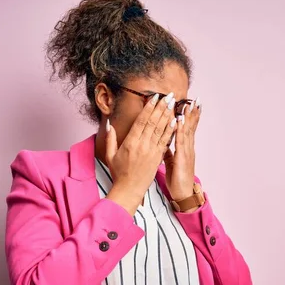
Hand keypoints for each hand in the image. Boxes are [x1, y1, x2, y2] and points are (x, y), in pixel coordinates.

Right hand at [104, 92, 177, 212]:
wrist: (129, 189)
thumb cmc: (119, 173)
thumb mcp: (110, 155)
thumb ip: (111, 138)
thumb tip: (109, 124)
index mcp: (130, 143)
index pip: (141, 121)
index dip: (149, 108)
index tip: (155, 97)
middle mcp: (142, 145)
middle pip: (153, 122)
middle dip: (161, 107)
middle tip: (169, 95)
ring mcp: (151, 151)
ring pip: (160, 130)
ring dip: (168, 115)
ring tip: (173, 104)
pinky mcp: (158, 157)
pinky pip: (165, 141)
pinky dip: (170, 130)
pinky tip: (175, 121)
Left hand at [163, 98, 201, 200]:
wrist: (182, 193)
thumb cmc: (177, 179)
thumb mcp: (170, 162)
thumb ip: (167, 151)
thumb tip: (163, 143)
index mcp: (184, 148)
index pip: (187, 129)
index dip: (188, 116)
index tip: (189, 104)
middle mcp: (188, 148)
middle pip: (190, 127)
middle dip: (193, 113)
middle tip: (196, 99)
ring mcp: (187, 152)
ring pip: (188, 131)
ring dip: (190, 117)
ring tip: (192, 104)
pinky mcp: (183, 157)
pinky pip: (182, 141)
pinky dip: (182, 129)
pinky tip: (181, 120)